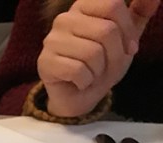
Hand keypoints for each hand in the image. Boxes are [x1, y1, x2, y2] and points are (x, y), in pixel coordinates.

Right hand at [37, 0, 159, 117]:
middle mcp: (64, 19)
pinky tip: (80, 82)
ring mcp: (51, 40)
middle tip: (107, 66)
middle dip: (115, 55)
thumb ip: (138, 14)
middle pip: (105, 31)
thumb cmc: (102, 63)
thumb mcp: (125, 37)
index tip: (129, 47)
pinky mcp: (45, 62)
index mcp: (84, 6)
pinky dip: (85, 81)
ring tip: (93, 74)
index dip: (128, 30)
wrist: (80, 94)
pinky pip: (77, 71)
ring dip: (99, 71)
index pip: (112, 5)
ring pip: (92, 53)